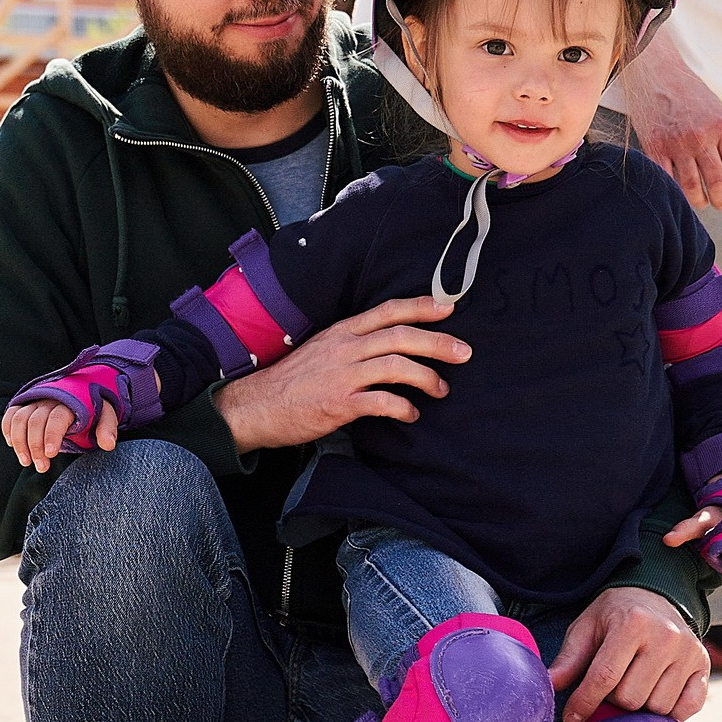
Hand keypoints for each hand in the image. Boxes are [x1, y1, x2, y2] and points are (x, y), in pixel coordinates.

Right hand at [1, 398, 117, 472]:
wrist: (83, 390)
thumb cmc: (94, 407)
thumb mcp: (106, 414)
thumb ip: (107, 427)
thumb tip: (108, 444)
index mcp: (69, 402)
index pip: (56, 418)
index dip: (51, 435)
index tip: (51, 454)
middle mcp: (49, 399)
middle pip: (35, 421)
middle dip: (35, 447)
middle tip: (42, 467)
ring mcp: (35, 402)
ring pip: (19, 419)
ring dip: (19, 442)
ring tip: (26, 462)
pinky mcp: (25, 405)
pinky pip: (10, 415)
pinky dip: (8, 429)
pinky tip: (13, 445)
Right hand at [214, 296, 467, 452]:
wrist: (256, 406)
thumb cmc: (292, 381)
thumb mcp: (322, 350)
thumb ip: (353, 345)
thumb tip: (390, 348)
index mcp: (342, 331)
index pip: (388, 311)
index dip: (421, 306)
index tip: (449, 307)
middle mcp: (345, 347)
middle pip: (401, 336)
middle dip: (438, 342)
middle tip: (464, 352)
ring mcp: (342, 375)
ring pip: (396, 365)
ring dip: (426, 377)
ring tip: (441, 389)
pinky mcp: (339, 403)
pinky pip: (381, 402)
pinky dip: (403, 408)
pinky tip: (411, 415)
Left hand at [550, 584, 710, 721]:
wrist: (656, 595)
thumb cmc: (615, 615)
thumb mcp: (587, 627)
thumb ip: (570, 658)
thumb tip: (549, 685)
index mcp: (633, 623)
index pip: (605, 677)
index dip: (585, 703)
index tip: (572, 720)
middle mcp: (666, 636)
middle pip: (632, 698)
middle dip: (614, 701)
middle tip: (611, 687)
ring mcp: (689, 652)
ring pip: (658, 707)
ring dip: (640, 707)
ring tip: (634, 685)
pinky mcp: (704, 665)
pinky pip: (686, 708)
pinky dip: (669, 711)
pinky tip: (657, 694)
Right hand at [618, 34, 721, 209]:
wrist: (656, 73)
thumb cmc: (689, 93)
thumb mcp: (716, 111)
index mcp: (721, 126)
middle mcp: (701, 137)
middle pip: (716, 182)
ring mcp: (676, 144)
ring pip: (692, 186)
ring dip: (700, 200)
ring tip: (703, 203)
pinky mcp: (655, 148)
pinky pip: (667, 179)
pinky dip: (675, 191)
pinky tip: (680, 195)